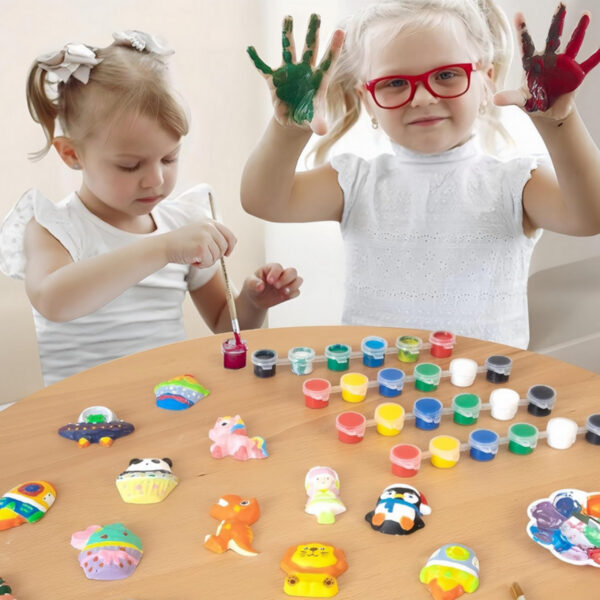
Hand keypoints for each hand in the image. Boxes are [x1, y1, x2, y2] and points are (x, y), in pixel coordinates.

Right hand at [162, 220, 235, 266]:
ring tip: (195, 257)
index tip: (226, 254)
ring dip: (207, 261)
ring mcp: (205, 236)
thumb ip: (214, 237)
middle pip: (224, 248)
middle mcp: (209, 227)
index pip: (230, 236)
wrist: (165, 246)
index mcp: (210, 222)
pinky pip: (209, 262)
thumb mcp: (200, 234)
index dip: (230, 247)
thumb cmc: (183, 243)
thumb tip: (229, 249)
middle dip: (216, 256)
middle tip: (202, 256)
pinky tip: (192, 260)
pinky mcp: (201, 247)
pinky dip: (202, 265)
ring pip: (217, 256)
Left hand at [241, 263, 301, 309]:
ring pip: (298, 280)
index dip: (275, 273)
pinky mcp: (289, 293)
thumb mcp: (249, 284)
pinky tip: (284, 297)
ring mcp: (286, 283)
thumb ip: (253, 283)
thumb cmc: (252, 287)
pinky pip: (297, 292)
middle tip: (276, 286)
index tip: (269, 281)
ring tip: (283, 292)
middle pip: (292, 271)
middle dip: (286, 279)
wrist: (255, 299)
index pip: (278, 267)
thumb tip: (260, 286)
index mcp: (271, 268)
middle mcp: (281, 274)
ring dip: (293, 286)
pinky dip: (293, 294)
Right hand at [247, 14, 344, 134]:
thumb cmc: (308, 116)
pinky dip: (256, 60)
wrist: (294, 120)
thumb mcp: (314, 120)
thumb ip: (318, 122)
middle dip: (312, 33)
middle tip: (315, 15)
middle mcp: (305, 71)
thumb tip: (322, 130)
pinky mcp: (275, 80)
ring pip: (288, 50)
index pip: (328, 61)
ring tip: (288, 17)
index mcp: (318, 79)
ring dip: (287, 34)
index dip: (334, 48)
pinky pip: (264, 68)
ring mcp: (289, 72)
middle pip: (310, 49)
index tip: (341, 31)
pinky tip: (250, 49)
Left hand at [495, 4, 599, 117]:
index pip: (526, 45)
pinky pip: (589, 63)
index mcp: (532, 65)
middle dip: (557, 22)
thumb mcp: (520, 101)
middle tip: (561, 3)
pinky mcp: (576, 74)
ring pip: (573, 44)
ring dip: (580, 30)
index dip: (522, 31)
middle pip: (553, 38)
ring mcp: (564, 65)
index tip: (518, 14)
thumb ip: (509, 98)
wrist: (546, 112)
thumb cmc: (531, 103)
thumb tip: (494, 99)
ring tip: (585, 14)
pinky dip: (597, 56)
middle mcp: (549, 60)